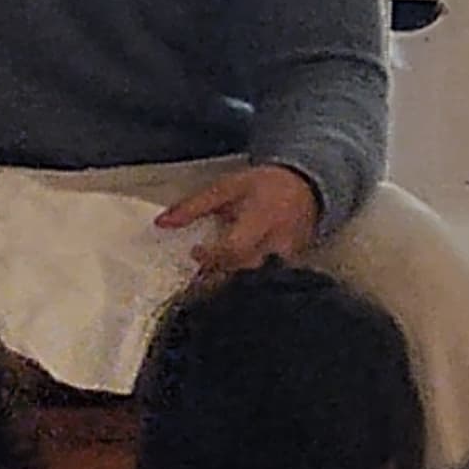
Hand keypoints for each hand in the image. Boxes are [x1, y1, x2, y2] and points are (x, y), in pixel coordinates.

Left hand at [156, 163, 322, 273]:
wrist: (307, 186)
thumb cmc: (263, 185)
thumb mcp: (226, 188)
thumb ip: (194, 206)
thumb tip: (161, 223)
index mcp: (260, 220)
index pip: (233, 249)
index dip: (211, 256)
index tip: (196, 251)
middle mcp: (278, 243)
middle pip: (245, 271)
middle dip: (220, 274)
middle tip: (202, 272)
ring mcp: (290, 258)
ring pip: (258, 281)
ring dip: (235, 281)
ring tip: (219, 278)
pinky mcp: (295, 267)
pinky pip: (270, 282)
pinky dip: (251, 283)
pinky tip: (239, 279)